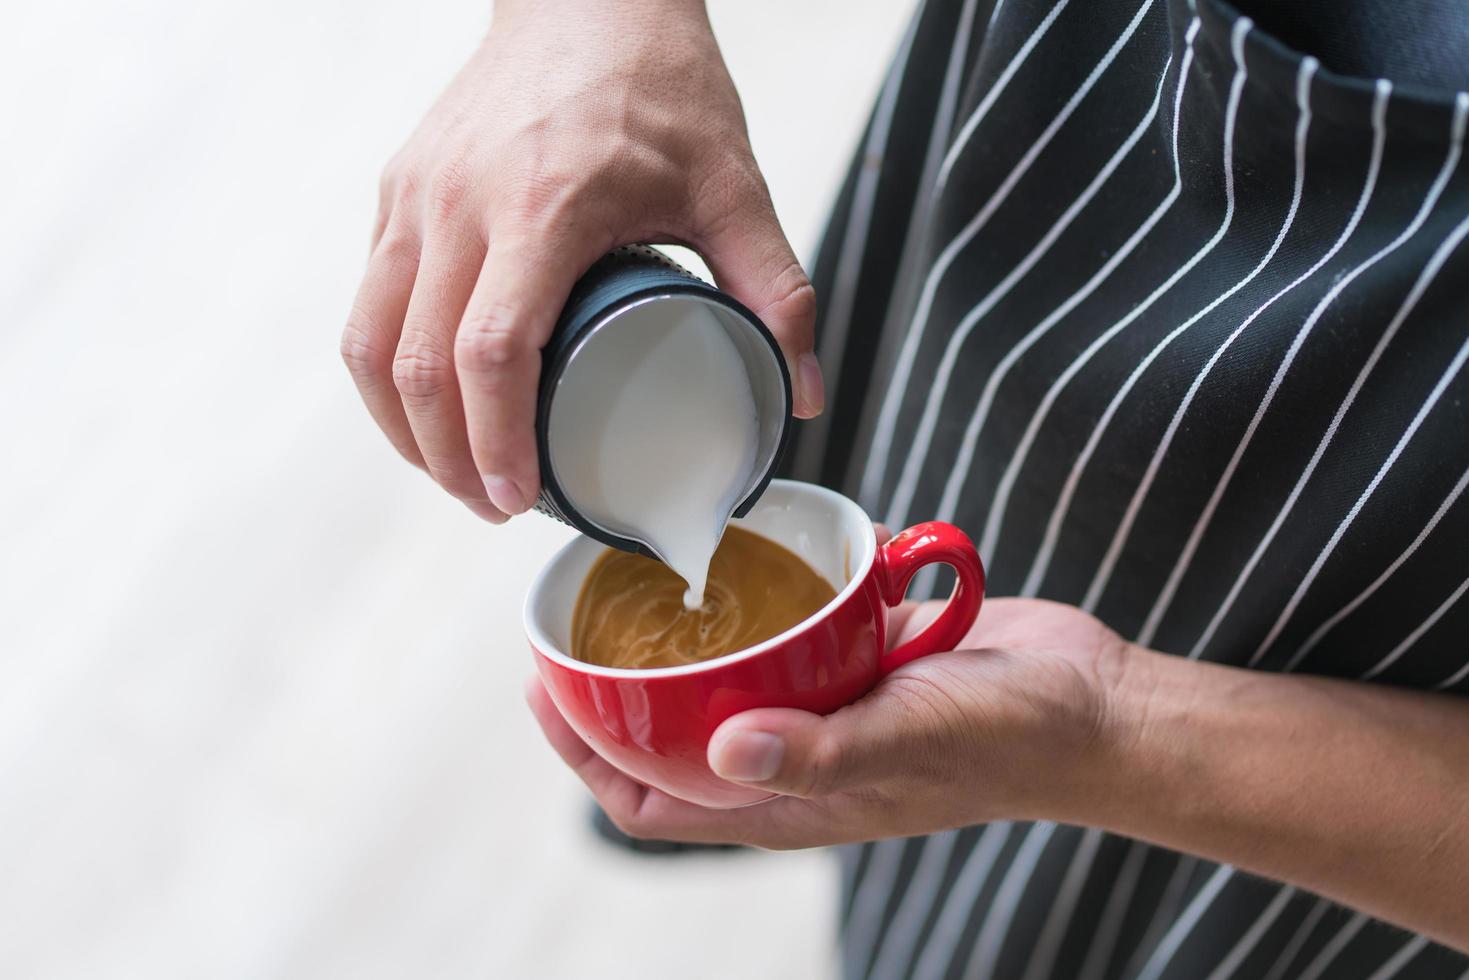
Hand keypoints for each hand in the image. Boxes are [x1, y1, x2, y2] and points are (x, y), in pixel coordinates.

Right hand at [340, 0, 821, 522]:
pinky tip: (425, 406)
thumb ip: (776, 289)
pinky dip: (386, 371)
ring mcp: (416, 196)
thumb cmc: (657, 83)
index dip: (495, 442)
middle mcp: (461, 203)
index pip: (489, 351)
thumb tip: (802, 395)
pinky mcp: (397, 191)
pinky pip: (367, 302)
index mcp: (543, 206)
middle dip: (448, 460)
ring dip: (402, 428)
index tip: (519, 498)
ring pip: (370, 342)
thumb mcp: (733, 184)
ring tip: (454, 473)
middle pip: (417, 367)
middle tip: (496, 505)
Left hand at [526, 595, 1132, 848]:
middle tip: (576, 614)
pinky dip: (780, 586)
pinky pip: (801, 620)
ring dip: (694, 632)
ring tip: (651, 572)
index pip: (652, 800)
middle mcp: (795, 751)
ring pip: (732, 669)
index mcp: (787, 798)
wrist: (1095, 704)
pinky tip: (772, 542)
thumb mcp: (906, 744)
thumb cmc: (1008, 743)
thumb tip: (722, 752)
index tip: (543, 688)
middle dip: (615, 685)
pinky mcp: (866, 653)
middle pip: (673, 731)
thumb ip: (817, 752)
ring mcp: (829, 700)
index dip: (585, 758)